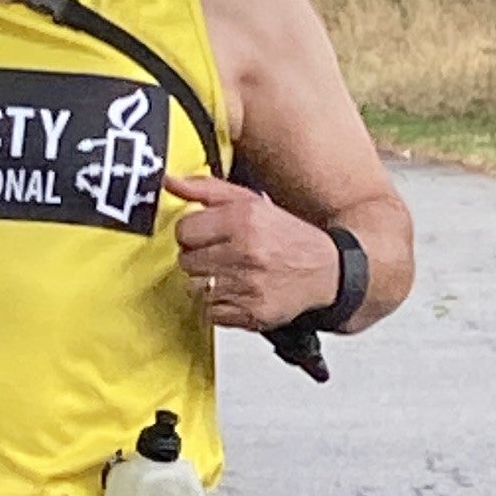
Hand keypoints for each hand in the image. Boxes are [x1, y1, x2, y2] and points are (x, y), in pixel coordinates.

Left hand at [165, 172, 339, 330]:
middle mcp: (247, 252)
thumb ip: (206, 189)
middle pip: (186, 261)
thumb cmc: (286, 236)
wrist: (325, 271)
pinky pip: (211, 313)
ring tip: (229, 274)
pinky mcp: (252, 313)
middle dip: (199, 258)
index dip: (192, 233)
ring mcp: (249, 286)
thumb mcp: (250, 201)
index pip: (184, 231)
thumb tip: (170, 182)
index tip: (205, 235)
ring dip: (207, 283)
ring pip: (195, 288)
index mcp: (244, 220)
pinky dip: (219, 306)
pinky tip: (237, 292)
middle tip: (220, 255)